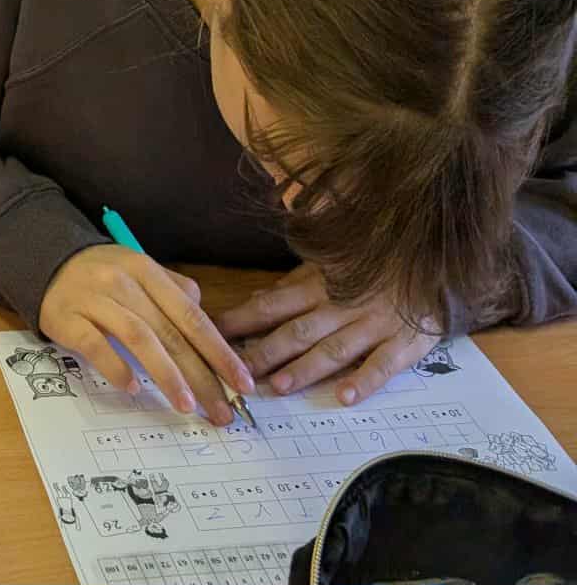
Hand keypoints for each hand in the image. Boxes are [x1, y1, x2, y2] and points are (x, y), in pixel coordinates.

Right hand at [40, 247, 252, 423]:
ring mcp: (94, 300)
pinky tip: (133, 388)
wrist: (45, 260)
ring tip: (186, 405)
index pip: (191, 315)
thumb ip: (175, 292)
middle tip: (222, 410)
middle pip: (170, 332)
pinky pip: (95, 344)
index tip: (242, 382)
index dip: (219, 350)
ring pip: (138, 338)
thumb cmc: (102, 273)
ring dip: (166, 374)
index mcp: (147, 271)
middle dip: (201, 375)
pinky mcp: (67, 318)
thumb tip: (208, 323)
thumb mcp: (140, 271)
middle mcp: (123, 282)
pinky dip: (116, 366)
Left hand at [219, 265, 439, 405]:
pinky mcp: (405, 341)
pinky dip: (366, 379)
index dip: (243, 320)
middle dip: (266, 352)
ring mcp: (374, 324)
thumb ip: (298, 281)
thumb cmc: (378, 260)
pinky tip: (347, 396)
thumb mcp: (334, 262)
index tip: (213, 334)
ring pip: (334, 348)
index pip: (273, 304)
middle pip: (298, 331)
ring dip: (306, 368)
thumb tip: (259, 297)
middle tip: (238, 373)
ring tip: (280, 386)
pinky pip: (384, 363)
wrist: (436, 254)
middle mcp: (343, 304)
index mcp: (321, 284)